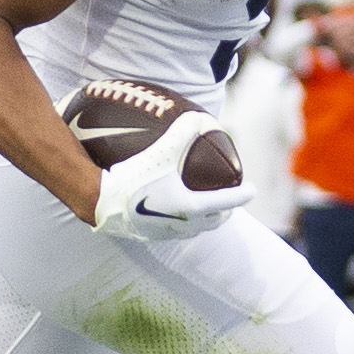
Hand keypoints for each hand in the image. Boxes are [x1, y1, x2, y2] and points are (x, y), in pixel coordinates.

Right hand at [90, 111, 251, 241]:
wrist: (100, 201)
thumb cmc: (132, 176)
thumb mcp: (161, 150)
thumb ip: (183, 132)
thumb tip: (201, 117)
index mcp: (191, 206)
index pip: (225, 201)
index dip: (241, 195)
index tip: (252, 190)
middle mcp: (182, 224)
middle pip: (213, 221)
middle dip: (224, 212)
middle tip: (229, 202)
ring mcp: (165, 233)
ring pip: (194, 229)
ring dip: (204, 219)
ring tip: (205, 208)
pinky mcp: (148, 236)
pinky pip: (173, 230)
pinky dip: (181, 221)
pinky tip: (171, 210)